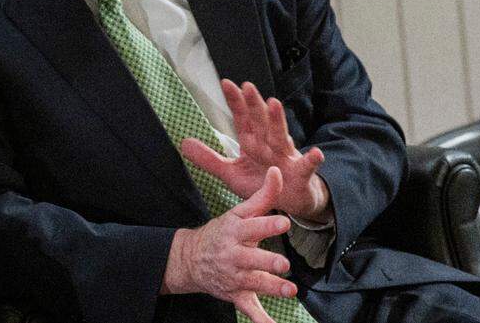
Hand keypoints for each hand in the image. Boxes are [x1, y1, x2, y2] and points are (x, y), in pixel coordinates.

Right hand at [163, 167, 296, 322]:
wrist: (190, 258)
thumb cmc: (222, 232)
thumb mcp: (238, 212)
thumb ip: (262, 196)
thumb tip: (279, 172)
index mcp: (235, 232)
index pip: (253, 227)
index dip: (268, 225)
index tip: (283, 222)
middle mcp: (233, 255)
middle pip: (252, 259)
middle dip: (268, 262)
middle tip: (283, 264)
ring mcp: (234, 277)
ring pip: (253, 284)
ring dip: (271, 288)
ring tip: (289, 290)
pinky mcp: (236, 295)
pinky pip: (250, 311)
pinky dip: (262, 321)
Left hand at [181, 80, 330, 221]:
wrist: (290, 203)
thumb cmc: (263, 183)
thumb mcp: (231, 173)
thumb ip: (209, 159)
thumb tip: (183, 143)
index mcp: (253, 143)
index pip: (242, 120)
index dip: (235, 103)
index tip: (226, 83)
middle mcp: (269, 145)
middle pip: (260, 123)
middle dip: (254, 105)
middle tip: (247, 86)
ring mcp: (286, 158)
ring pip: (281, 137)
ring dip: (278, 121)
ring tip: (274, 103)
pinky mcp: (300, 175)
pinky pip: (306, 167)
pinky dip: (311, 160)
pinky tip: (316, 152)